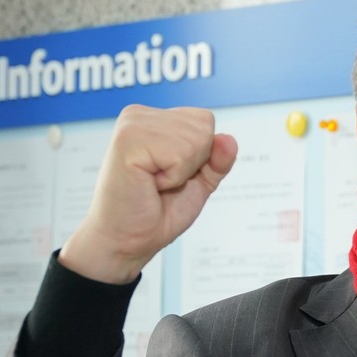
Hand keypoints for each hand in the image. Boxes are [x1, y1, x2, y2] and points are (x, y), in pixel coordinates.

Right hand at [60, 105, 237, 283]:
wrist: (127, 241)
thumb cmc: (156, 212)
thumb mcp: (198, 183)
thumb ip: (217, 160)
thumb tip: (229, 139)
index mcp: (152, 119)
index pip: (205, 120)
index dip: (200, 157)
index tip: (169, 175)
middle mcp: (139, 115)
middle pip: (204, 127)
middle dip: (192, 165)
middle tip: (160, 183)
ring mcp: (132, 124)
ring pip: (195, 140)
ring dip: (180, 173)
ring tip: (152, 184)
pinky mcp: (128, 140)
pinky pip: (180, 154)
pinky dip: (172, 178)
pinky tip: (148, 183)